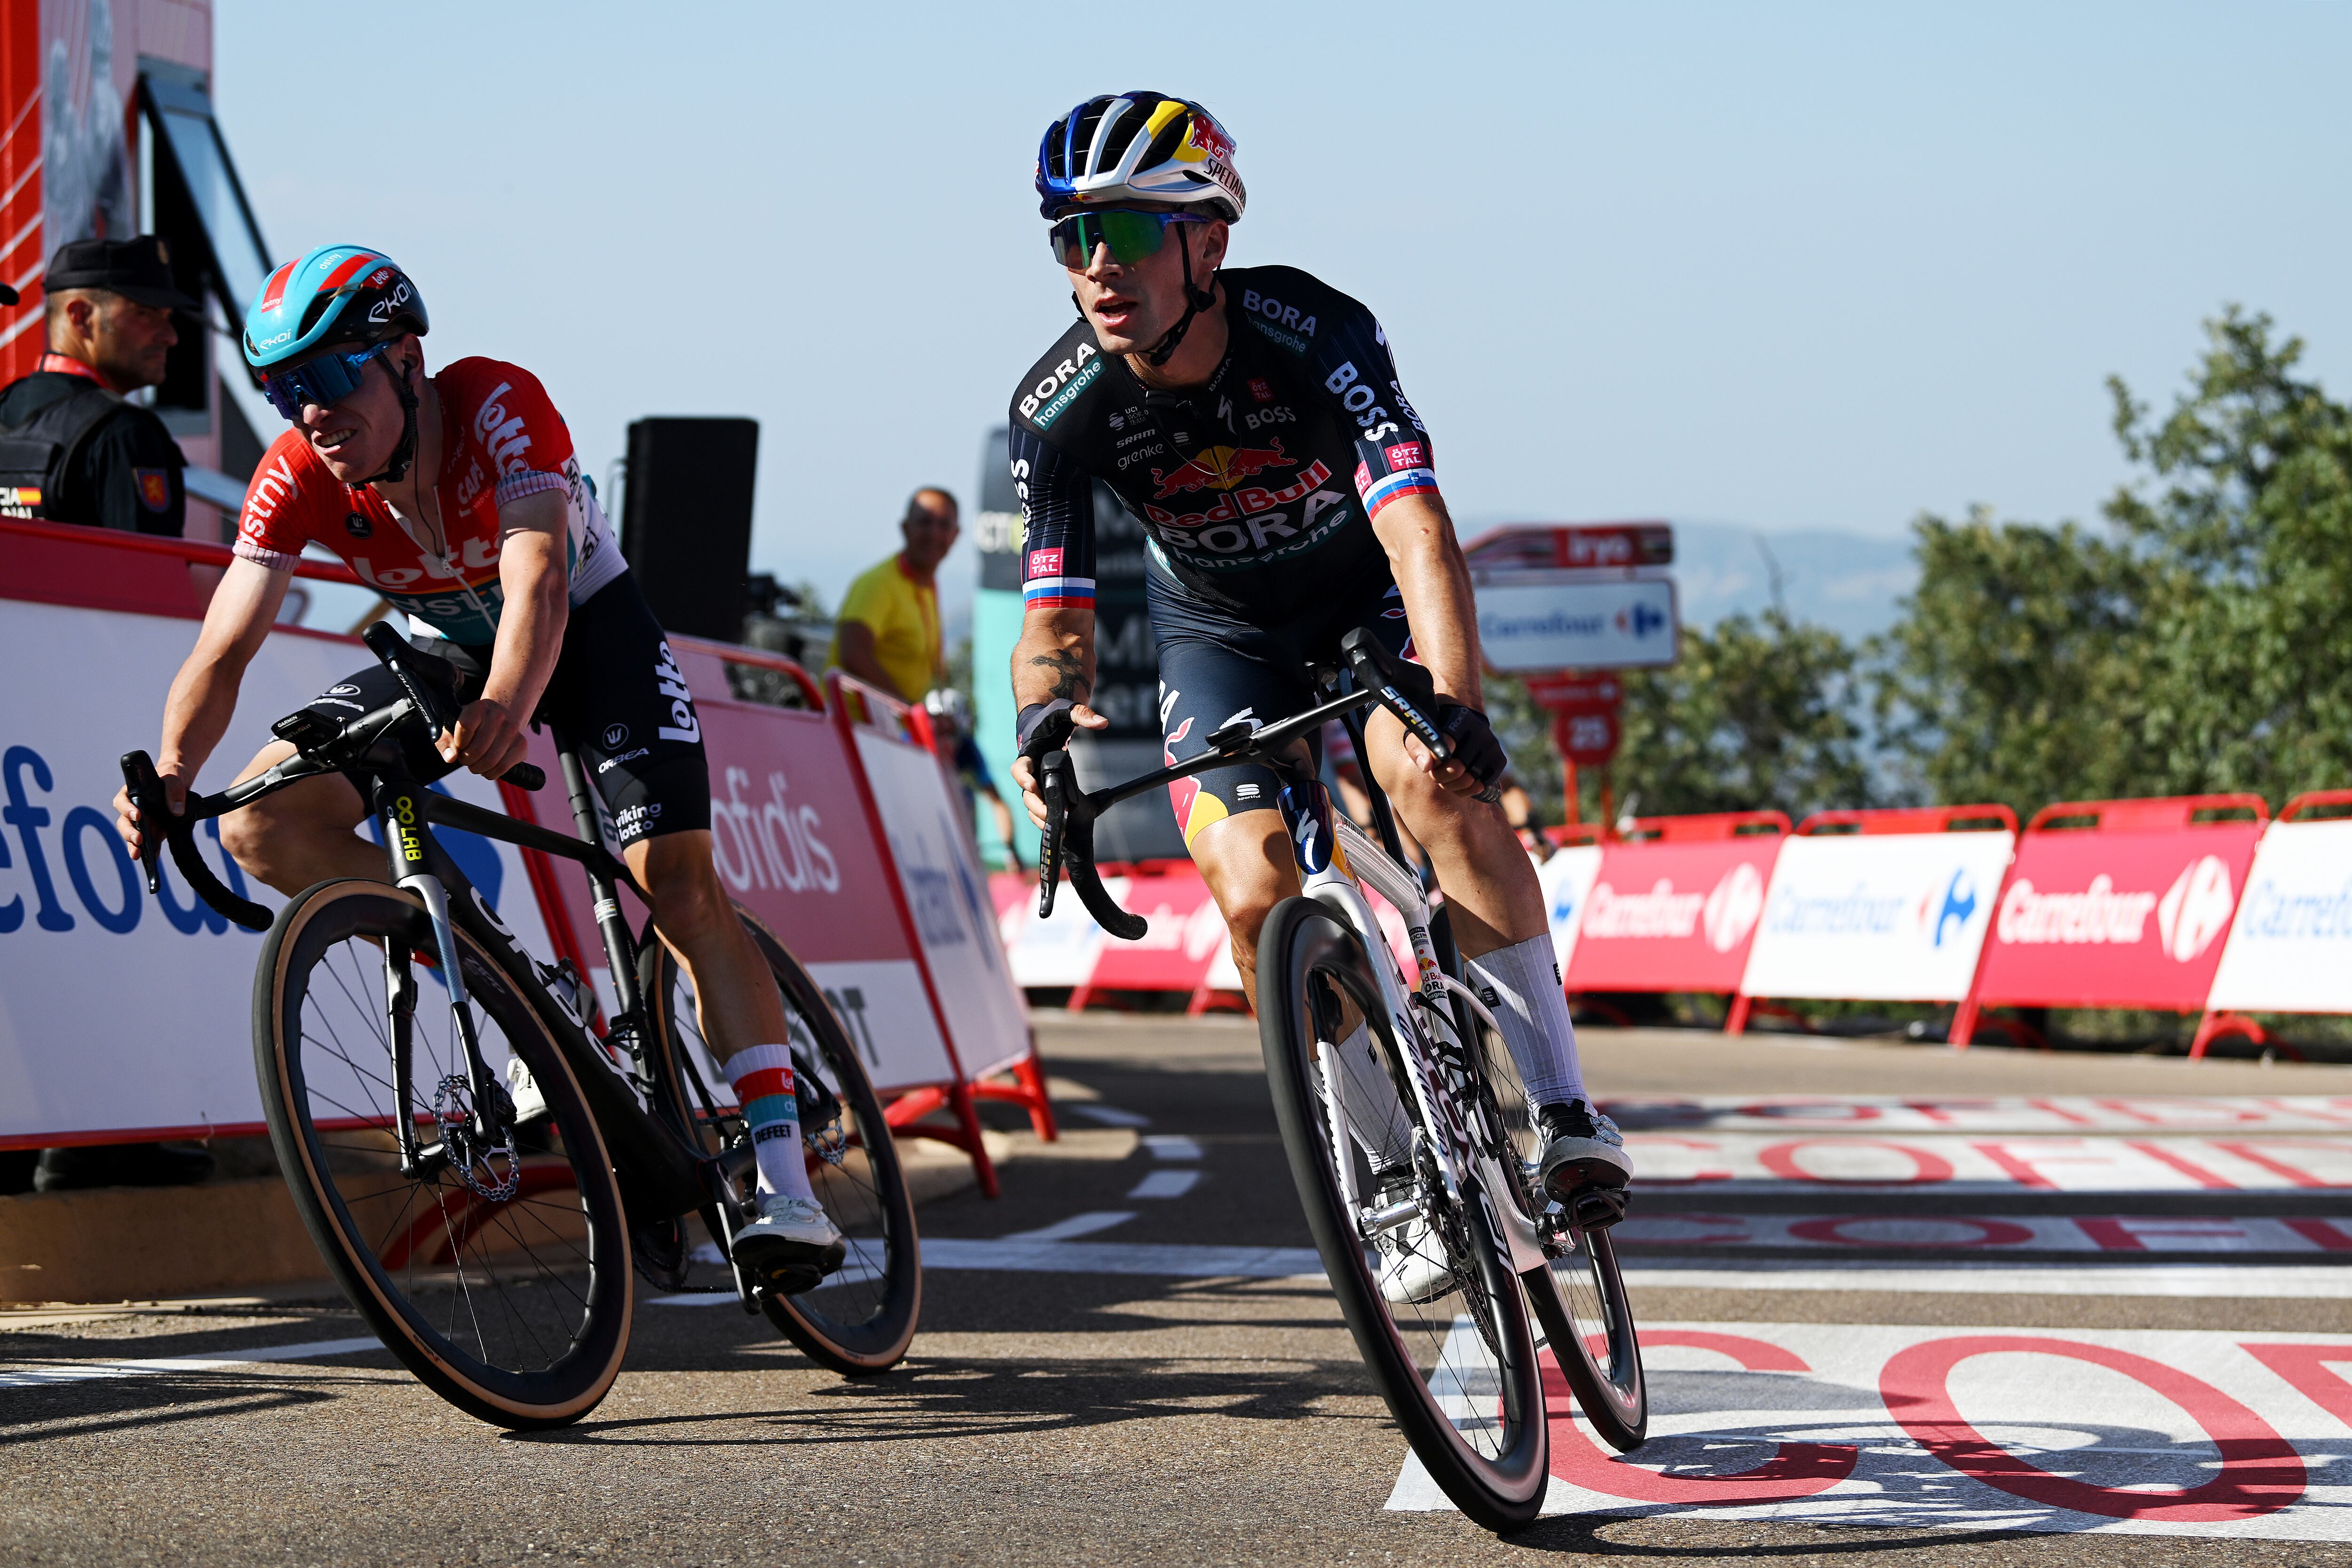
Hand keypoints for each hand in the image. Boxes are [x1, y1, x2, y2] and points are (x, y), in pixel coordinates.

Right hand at [113, 763, 188, 859]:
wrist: (179, 784)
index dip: (127, 809)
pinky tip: (152, 859)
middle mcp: (132, 809)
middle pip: (124, 822)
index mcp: (132, 792)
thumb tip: (176, 811)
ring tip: (137, 855)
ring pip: (132, 835)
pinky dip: (149, 851)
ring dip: (133, 846)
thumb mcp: (174, 778)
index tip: (138, 815)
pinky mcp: (152, 831)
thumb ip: (175, 791)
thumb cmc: (172, 776)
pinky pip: (148, 843)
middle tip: (138, 839)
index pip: (122, 801)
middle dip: (128, 832)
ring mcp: (141, 822)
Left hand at [439, 697, 529, 779]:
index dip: (459, 743)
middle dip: (467, 760)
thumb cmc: (473, 727)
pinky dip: (491, 773)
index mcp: (478, 708)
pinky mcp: (521, 744)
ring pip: (490, 761)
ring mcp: (512, 730)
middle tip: (466, 759)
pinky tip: (487, 768)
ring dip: (478, 768)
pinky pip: (503, 767)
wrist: (498, 722)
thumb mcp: (453, 728)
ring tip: (476, 764)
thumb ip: (445, 742)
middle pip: (477, 750)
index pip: (464, 728)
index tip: (459, 746)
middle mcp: (498, 716)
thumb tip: (451, 757)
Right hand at [1010, 702, 1107, 827]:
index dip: (1022, 778)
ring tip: (1055, 827)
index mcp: (1029, 752)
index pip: (1019, 768)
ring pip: (1031, 803)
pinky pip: (1039, 805)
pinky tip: (1057, 826)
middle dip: (1036, 806)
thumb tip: (1103, 722)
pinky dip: (1045, 816)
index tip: (1032, 786)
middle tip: (1050, 814)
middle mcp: (1029, 770)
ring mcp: (1034, 780)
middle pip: (1026, 793)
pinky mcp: (1041, 787)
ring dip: (1040, 816)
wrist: (1042, 722)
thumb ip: (1082, 715)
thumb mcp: (1066, 711)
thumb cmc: (1051, 717)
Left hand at [1401, 703, 1506, 800]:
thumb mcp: (1421, 736)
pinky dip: (1469, 790)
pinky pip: (1482, 785)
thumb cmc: (1436, 733)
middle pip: (1457, 768)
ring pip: (1470, 780)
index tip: (1432, 763)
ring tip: (1447, 779)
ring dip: (1454, 786)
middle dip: (1442, 777)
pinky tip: (1461, 782)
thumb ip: (1418, 748)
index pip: (1446, 746)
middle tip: (1436, 775)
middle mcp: (1480, 729)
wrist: (1462, 726)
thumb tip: (1427, 766)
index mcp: (1459, 718)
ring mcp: (1492, 744)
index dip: (1436, 761)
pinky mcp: (1500, 759)